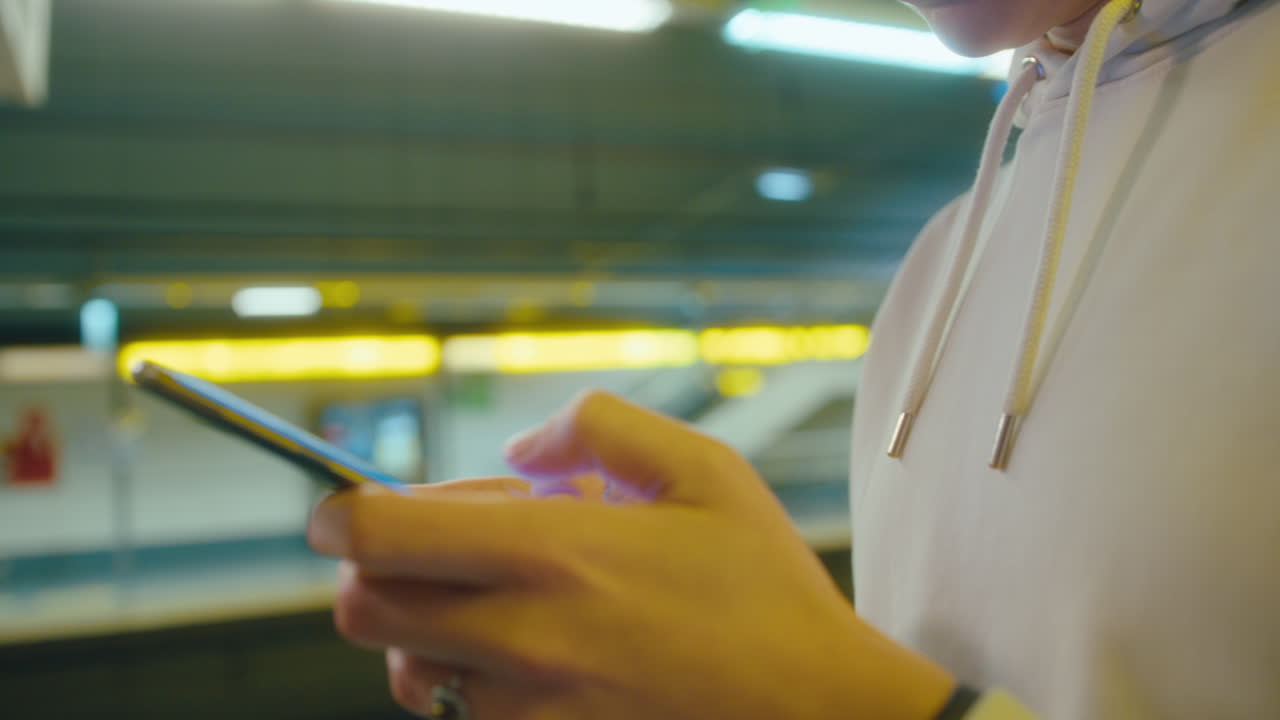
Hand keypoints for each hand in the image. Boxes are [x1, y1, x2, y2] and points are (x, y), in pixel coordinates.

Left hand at [309, 390, 953, 719]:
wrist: (817, 713)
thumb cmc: (764, 587)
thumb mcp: (704, 469)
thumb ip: (598, 427)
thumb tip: (520, 444)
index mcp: (556, 551)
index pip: (380, 535)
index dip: (338, 512)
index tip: (347, 504)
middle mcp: (524, 636)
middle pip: (365, 610)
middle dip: (375, 569)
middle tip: (441, 544)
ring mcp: (528, 708)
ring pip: (405, 669)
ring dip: (424, 625)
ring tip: (501, 599)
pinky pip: (460, 714)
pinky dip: (470, 676)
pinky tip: (538, 648)